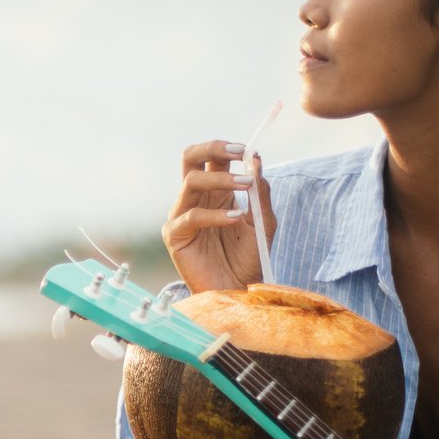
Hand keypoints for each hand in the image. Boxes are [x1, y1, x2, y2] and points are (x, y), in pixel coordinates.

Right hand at [162, 139, 276, 292]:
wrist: (239, 291)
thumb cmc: (250, 258)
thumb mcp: (263, 222)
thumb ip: (260, 191)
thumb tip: (256, 158)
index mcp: (215, 192)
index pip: (212, 157)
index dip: (227, 148)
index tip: (248, 149)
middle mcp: (195, 198)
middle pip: (189, 158)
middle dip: (212, 147)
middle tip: (238, 151)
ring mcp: (182, 215)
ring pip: (191, 181)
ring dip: (221, 179)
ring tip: (245, 185)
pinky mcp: (175, 235)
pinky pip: (191, 216)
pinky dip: (216, 214)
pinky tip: (236, 219)